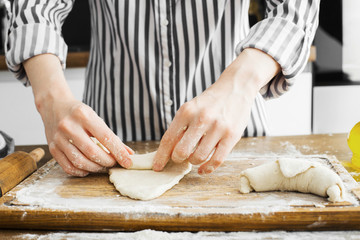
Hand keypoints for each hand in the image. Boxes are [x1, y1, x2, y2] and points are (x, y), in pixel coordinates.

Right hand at [24, 54, 132, 175]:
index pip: (105, 137)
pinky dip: (81, 172)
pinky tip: (88, 169)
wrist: (54, 105)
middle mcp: (69, 126)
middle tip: (114, 163)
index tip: (128, 161)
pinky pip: (68, 167)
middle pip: (92, 152)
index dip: (119, 152)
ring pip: (80, 161)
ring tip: (103, 166)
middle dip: (107, 161)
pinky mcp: (52, 148)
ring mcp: (58, 138)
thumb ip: (112, 137)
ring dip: (95, 168)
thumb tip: (128, 154)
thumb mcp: (96, 119)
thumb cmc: (79, 113)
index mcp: (84, 115)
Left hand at [153, 48, 279, 173]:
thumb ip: (181, 127)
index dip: (161, 156)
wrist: (236, 87)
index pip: (169, 138)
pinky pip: (217, 160)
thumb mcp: (191, 108)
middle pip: (181, 151)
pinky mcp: (232, 135)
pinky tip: (203, 169)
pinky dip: (207, 169)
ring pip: (198, 157)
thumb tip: (169, 151)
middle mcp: (201, 119)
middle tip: (180, 158)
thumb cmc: (210, 102)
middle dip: (178, 159)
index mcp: (186, 111)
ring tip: (195, 157)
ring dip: (193, 162)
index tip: (157, 167)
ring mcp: (218, 127)